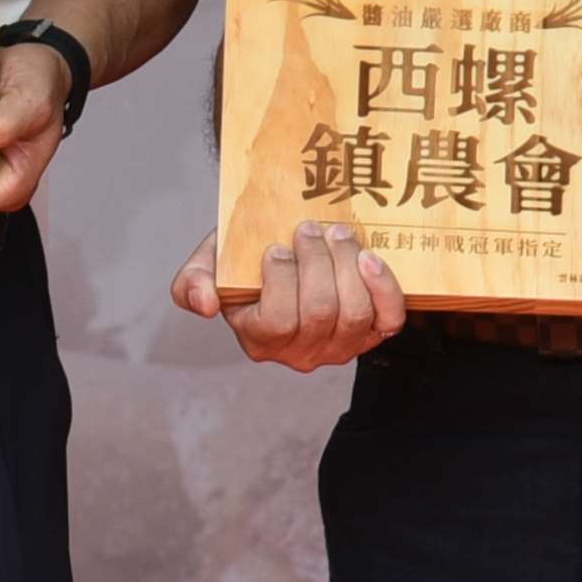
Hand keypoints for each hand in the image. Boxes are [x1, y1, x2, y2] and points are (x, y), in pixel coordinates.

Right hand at [173, 215, 405, 368]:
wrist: (283, 252)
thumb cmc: (244, 261)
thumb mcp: (208, 266)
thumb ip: (192, 283)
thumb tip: (204, 304)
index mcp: (260, 339)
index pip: (277, 322)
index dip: (281, 282)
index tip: (276, 247)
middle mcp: (301, 352)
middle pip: (320, 314)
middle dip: (318, 263)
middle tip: (309, 228)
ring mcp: (340, 346)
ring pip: (354, 314)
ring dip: (348, 266)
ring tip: (337, 233)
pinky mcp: (373, 333)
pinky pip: (389, 320)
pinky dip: (383, 288)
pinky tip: (370, 258)